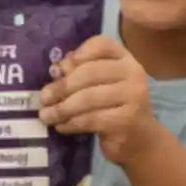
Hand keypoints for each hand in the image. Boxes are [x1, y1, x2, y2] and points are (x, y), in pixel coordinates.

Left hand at [38, 36, 161, 168]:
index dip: (79, 52)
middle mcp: (133, 72)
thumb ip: (82, 72)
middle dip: (62, 86)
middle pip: (89, 73)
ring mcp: (133, 96)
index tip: (59, 67)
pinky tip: (61, 126)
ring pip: (87, 98)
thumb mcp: (101, 85)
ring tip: (46, 115)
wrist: (141, 140)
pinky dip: (71, 123)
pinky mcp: (126, 120)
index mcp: (125, 59)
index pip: (102, 45)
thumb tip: (56, 69)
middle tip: (43, 98)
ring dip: (61, 108)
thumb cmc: (115, 108)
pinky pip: (90, 119)